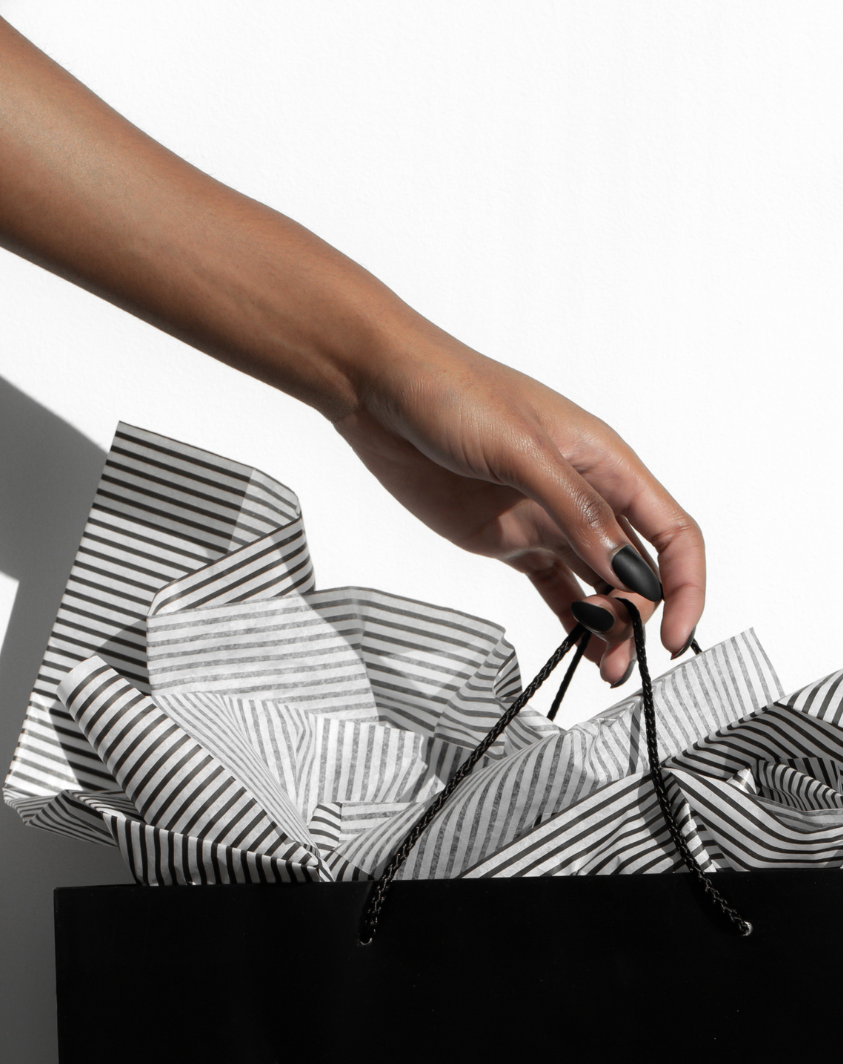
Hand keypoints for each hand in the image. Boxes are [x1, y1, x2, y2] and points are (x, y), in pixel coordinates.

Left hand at [335, 330, 703, 684]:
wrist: (382, 390)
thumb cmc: (453, 395)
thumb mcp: (520, 450)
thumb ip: (577, 511)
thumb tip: (629, 572)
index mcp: (605, 462)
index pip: (673, 531)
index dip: (687, 586)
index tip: (675, 637)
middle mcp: (585, 495)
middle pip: (638, 568)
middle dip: (638, 617)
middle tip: (614, 659)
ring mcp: (546, 519)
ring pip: (600, 585)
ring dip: (609, 628)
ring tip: (600, 669)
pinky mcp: (509, 539)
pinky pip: (556, 588)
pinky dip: (572, 621)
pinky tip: (578, 651)